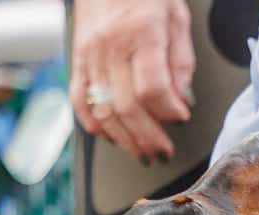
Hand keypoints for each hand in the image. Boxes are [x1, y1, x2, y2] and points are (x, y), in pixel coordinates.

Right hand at [70, 0, 194, 161]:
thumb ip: (181, 61)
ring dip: (124, 139)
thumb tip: (181, 100)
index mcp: (141, 33)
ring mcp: (90, 54)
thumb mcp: (176, 18)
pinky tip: (111, 136)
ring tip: (142, 152)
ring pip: (103, 110)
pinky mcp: (77, 59)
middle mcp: (111, 46)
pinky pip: (79, 100)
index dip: (169, 112)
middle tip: (163, 150)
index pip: (152, 88)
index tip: (181, 118)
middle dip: (148, 137)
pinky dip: (94, 124)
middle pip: (127, 106)